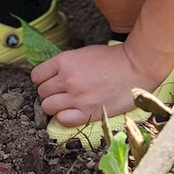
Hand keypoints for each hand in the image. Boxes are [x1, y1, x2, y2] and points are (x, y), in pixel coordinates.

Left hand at [30, 43, 162, 126]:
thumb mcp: (83, 53)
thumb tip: (51, 74)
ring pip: (47, 107)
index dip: (42, 79)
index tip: (49, 81)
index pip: (37, 76)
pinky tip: (73, 112)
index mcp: (65, 61)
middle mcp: (67, 79)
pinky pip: (62, 119)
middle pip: (41, 92)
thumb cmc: (112, 59)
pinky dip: (64, 117)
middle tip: (60, 92)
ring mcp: (77, 97)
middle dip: (48, 92)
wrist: (136, 68)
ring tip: (65, 103)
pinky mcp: (88, 112)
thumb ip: (65, 64)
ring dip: (54, 106)